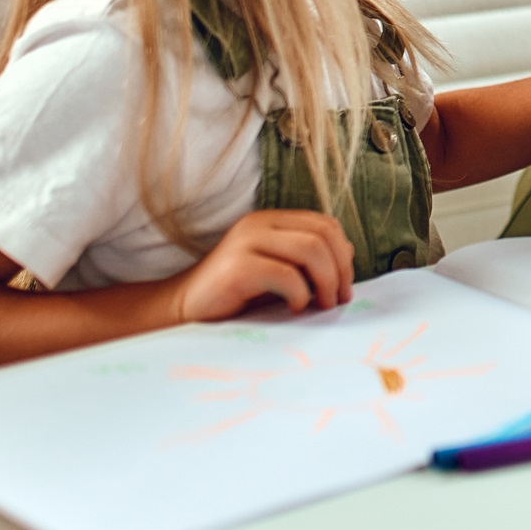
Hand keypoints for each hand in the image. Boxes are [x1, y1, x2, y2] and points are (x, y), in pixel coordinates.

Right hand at [172, 210, 356, 320]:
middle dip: (340, 270)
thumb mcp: (278, 273)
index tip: (344, 285)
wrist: (184, 308)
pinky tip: (295, 307)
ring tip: (322, 304)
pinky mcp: (237, 267)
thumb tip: (347, 257)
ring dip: (326, 281)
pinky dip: (300, 294)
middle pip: (322, 235)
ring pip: (311, 249)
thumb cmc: (236, 294)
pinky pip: (286, 274)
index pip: (325, 224)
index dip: (343, 253)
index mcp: (271, 221)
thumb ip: (307, 261)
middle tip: (338, 299)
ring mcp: (246, 242)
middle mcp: (259, 224)